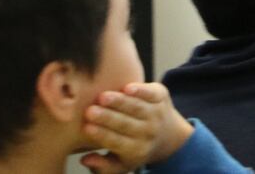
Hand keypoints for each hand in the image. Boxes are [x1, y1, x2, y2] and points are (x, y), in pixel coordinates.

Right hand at [78, 82, 195, 172]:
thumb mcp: (120, 165)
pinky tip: (127, 88)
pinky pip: (151, 94)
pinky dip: (141, 90)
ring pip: (136, 107)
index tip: (86, 127)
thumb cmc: (135, 150)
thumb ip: (102, 166)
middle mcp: (148, 132)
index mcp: (137, 150)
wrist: (169, 135)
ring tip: (102, 97)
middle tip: (89, 111)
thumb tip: (85, 159)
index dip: (101, 135)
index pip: (116, 142)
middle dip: (107, 117)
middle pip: (125, 124)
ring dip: (120, 102)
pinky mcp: (161, 97)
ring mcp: (157, 113)